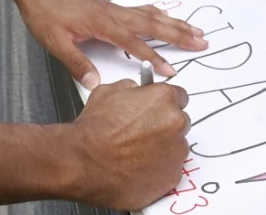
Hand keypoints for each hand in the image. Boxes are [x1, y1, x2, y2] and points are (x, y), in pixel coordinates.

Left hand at [5, 0, 207, 86]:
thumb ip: (77, 63)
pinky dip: (157, 13)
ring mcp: (113, 9)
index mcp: (102, 23)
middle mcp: (113, 14)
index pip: (135, 44)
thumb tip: (95, 83)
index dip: (154, 58)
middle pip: (153, 25)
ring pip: (150, 16)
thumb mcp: (55, 42)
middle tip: (202, 41)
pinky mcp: (110, 8)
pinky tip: (165, 15)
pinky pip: (140, 10)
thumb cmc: (44, 14)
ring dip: (174, 23)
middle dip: (179, 34)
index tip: (171, 71)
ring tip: (195, 30)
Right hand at [67, 80, 190, 210]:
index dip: (164, 104)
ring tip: (136, 153)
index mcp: (163, 98)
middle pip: (180, 122)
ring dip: (162, 148)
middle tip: (142, 132)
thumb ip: (131, 89)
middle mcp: (175, 123)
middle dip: (165, 126)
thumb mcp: (108, 92)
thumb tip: (137, 92)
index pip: (179, 97)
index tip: (158, 110)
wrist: (85, 161)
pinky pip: (170, 170)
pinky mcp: (172, 177)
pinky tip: (138, 167)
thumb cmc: (94, 129)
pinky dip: (158, 169)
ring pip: (176, 147)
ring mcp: (176, 152)